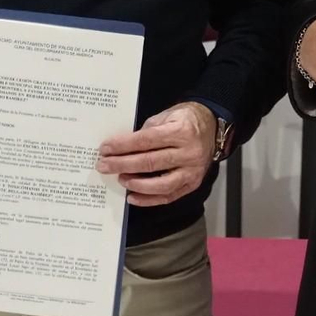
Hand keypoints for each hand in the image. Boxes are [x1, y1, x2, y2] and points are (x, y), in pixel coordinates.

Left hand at [95, 102, 217, 206]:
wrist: (212, 126)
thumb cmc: (184, 119)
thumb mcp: (166, 116)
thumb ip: (146, 131)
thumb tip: (121, 148)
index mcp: (181, 131)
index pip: (146, 141)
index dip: (122, 146)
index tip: (105, 149)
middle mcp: (189, 153)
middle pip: (150, 162)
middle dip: (122, 165)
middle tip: (103, 166)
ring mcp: (192, 171)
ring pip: (160, 184)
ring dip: (136, 184)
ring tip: (120, 179)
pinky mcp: (193, 184)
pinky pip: (169, 196)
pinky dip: (149, 199)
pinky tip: (133, 196)